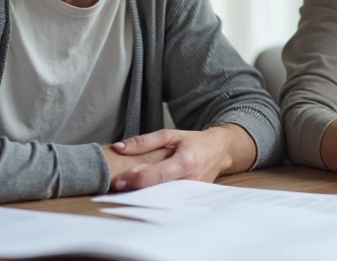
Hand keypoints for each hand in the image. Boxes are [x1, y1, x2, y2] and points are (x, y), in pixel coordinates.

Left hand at [109, 125, 250, 190]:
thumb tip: (119, 148)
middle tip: (117, 188)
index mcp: (185, 161)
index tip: (118, 181)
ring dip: (144, 196)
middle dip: (137, 191)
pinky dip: (155, 198)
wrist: (219, 151)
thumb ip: (144, 141)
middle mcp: (191, 180)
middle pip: (158, 191)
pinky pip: (169, 201)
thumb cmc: (193, 142)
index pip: (157, 175)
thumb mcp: (169, 135)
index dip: (136, 179)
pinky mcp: (191, 200)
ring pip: (163, 199)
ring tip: (128, 192)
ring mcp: (192, 193)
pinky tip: (144, 194)